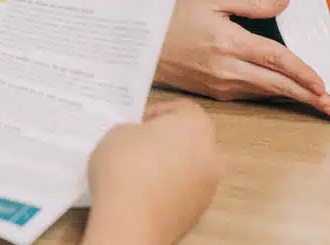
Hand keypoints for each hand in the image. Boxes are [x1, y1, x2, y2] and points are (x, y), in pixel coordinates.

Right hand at [86, 99, 219, 244]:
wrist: (131, 221)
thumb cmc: (126, 166)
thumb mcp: (118, 132)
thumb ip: (134, 130)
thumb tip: (138, 140)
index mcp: (196, 126)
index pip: (182, 108)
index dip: (156, 112)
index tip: (136, 123)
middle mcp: (211, 155)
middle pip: (189, 139)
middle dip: (165, 140)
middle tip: (136, 145)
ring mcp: (207, 187)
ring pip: (187, 168)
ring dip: (167, 167)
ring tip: (136, 172)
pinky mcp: (197, 214)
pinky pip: (182, 192)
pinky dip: (166, 190)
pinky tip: (142, 194)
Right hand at [154, 0, 329, 118]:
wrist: (143, 47)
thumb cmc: (177, 17)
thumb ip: (252, 2)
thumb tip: (285, 2)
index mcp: (229, 42)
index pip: (274, 59)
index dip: (301, 72)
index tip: (323, 84)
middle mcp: (228, 68)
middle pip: (277, 85)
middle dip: (309, 96)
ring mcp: (222, 85)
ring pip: (267, 93)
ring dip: (295, 98)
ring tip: (320, 104)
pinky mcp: (217, 94)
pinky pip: (252, 94)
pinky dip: (273, 94)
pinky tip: (289, 94)